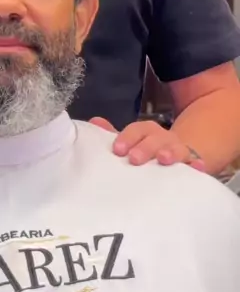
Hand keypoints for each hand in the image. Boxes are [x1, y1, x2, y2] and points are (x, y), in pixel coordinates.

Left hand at [89, 117, 205, 171]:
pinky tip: (197, 168)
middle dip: (145, 147)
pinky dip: (197, 164)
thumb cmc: (148, 152)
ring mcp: (179, 151)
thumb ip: (113, 135)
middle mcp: (163, 139)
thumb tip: (94, 123)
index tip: (118, 150)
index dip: (126, 138)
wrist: (180, 156)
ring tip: (164, 159)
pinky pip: (196, 163)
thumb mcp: (131, 143)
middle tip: (134, 159)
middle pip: (155, 138)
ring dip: (171, 152)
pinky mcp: (192, 165)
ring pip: (176, 148)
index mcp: (146, 132)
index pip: (136, 130)